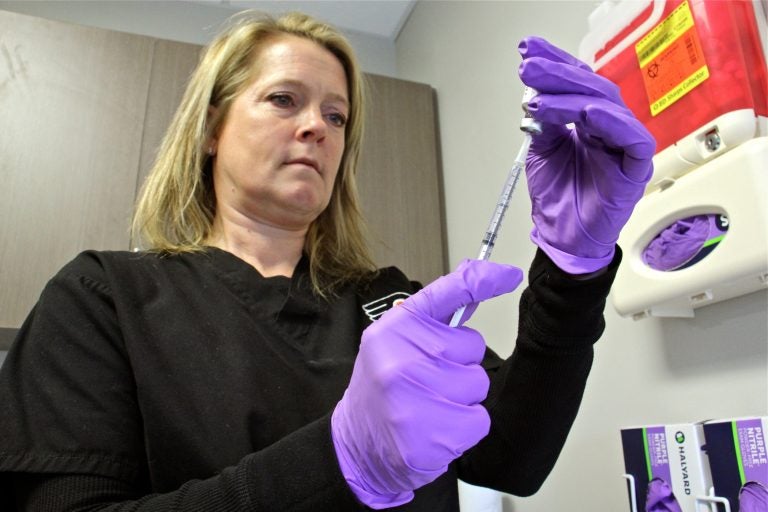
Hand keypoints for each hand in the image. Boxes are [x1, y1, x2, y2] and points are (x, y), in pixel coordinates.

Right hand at [331, 259, 523, 507]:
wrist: (356, 446)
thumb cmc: (383, 390)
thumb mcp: (396, 343)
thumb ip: (434, 320)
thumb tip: (475, 281)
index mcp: (394, 328)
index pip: (446, 293)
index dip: (481, 280)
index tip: (508, 275)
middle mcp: (400, 357)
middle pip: (472, 347)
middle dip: (461, 364)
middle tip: (429, 381)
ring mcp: (412, 397)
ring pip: (477, 384)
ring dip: (463, 398)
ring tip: (430, 406)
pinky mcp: (428, 436)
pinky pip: (479, 420)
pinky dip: (465, 428)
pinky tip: (437, 429)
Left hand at [518, 36, 655, 273]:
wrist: (563, 239)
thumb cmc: (558, 198)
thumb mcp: (543, 151)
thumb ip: (544, 121)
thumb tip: (535, 93)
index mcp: (590, 122)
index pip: (577, 84)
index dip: (554, 65)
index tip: (528, 51)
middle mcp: (610, 128)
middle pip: (592, 88)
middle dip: (557, 74)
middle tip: (528, 67)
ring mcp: (624, 146)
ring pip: (607, 106)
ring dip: (571, 96)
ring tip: (537, 96)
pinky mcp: (636, 166)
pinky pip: (632, 138)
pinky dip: (609, 121)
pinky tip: (585, 112)